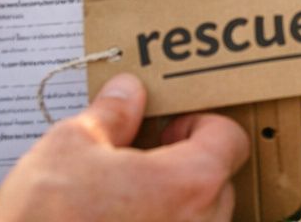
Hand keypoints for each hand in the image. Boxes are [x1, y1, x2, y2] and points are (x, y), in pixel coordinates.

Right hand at [0, 73, 248, 221]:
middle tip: (138, 160)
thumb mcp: (69, 147)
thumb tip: (126, 93)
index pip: (231, 139)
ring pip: (196, 219)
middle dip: (182, 166)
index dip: (199, 124)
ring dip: (168, 204)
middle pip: (216, 182)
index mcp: (191, 183)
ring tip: (119, 199)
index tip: (168, 126)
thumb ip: (111, 114)